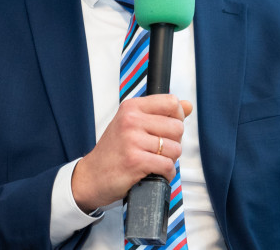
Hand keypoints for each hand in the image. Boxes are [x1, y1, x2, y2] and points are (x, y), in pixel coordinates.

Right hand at [71, 95, 192, 212]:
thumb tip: (188, 105)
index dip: (177, 117)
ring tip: (153, 161)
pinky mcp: (135, 161)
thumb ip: (161, 113)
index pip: (171, 102)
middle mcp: (131, 120)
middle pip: (177, 127)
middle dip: (173, 142)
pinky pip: (168, 166)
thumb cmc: (114, 150)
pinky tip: (154, 172)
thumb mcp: (133, 124)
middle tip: (157, 150)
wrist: (91, 176)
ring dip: (169, 160)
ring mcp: (132, 140)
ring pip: (175, 148)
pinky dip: (166, 173)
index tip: (167, 129)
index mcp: (132, 107)